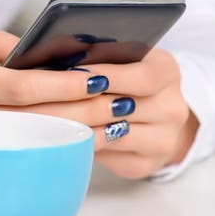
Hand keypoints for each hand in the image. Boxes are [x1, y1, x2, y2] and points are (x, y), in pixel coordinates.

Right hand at [0, 31, 113, 195]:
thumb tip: (44, 53)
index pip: (18, 83)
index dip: (62, 85)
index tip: (98, 79)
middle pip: (30, 118)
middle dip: (80, 113)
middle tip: (120, 106)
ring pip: (26, 143)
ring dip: (72, 137)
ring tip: (110, 129)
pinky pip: (13, 160)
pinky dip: (48, 153)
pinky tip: (75, 149)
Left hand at [15, 48, 198, 178]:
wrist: (152, 112)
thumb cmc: (125, 74)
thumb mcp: (119, 54)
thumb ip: (97, 51)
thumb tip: (62, 52)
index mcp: (167, 71)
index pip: (142, 76)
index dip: (107, 75)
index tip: (72, 71)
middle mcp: (172, 108)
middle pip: (125, 109)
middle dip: (79, 104)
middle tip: (42, 100)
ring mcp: (163, 140)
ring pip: (114, 136)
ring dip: (76, 127)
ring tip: (42, 119)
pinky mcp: (146, 164)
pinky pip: (110, 156)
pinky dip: (84, 145)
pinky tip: (60, 136)